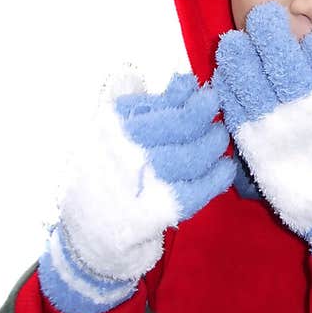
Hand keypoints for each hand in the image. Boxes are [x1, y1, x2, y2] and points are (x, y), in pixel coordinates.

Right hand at [38, 70, 235, 312]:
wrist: (86, 233)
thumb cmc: (102, 172)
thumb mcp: (108, 130)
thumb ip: (136, 102)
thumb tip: (172, 79)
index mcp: (113, 126)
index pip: (161, 103)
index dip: (188, 95)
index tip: (200, 93)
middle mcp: (126, 151)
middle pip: (182, 125)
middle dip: (206, 115)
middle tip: (215, 115)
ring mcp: (142, 183)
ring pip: (194, 155)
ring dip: (214, 144)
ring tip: (219, 139)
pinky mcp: (157, 212)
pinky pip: (198, 189)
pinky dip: (218, 176)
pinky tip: (225, 168)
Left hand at [212, 0, 311, 272]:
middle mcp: (307, 101)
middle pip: (281, 50)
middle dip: (270, 28)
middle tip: (264, 16)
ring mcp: (279, 125)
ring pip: (252, 77)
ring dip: (241, 54)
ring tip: (234, 40)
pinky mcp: (258, 150)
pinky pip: (237, 111)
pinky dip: (229, 91)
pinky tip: (224, 77)